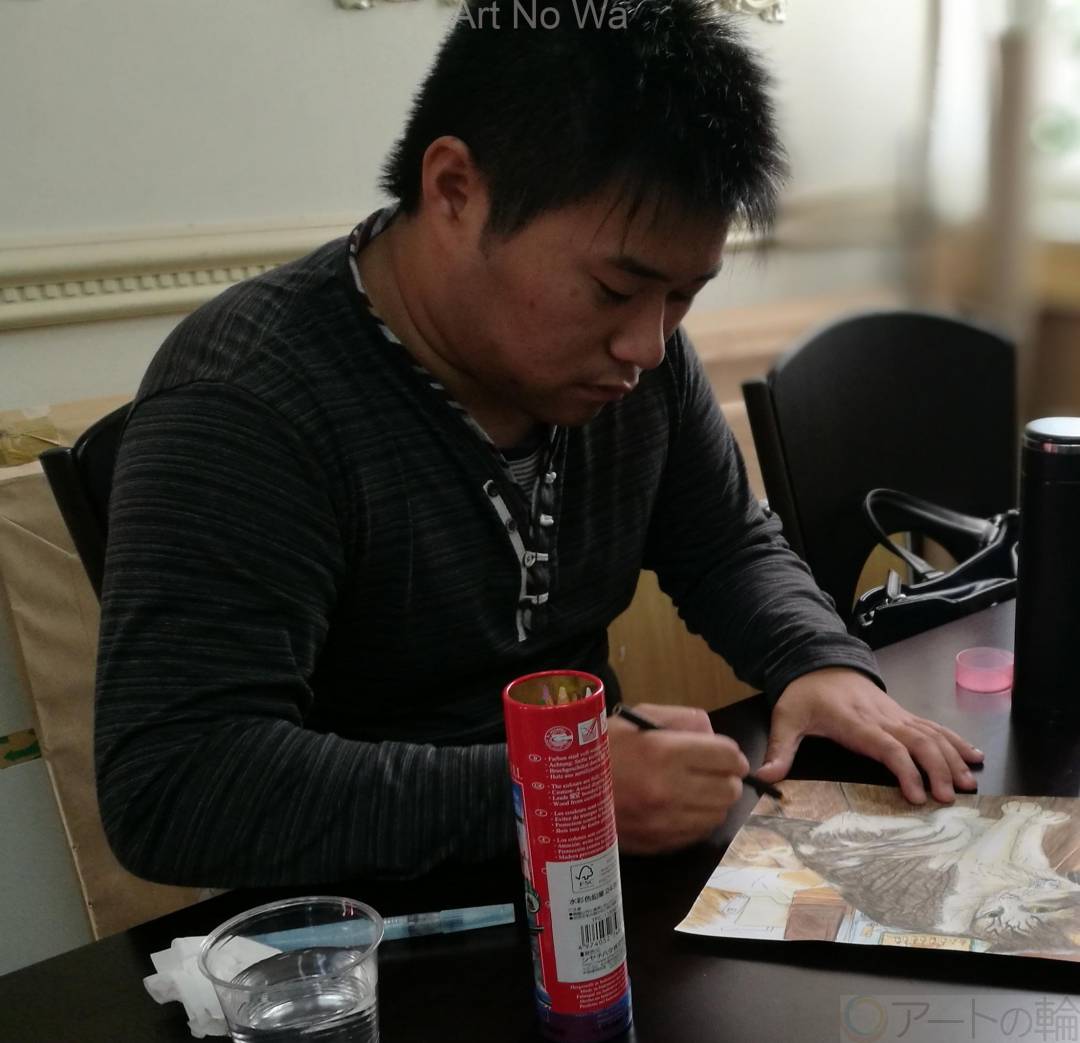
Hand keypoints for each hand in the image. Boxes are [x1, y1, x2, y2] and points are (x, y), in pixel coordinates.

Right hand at [608, 703, 749, 853]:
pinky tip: (680, 807)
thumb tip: (713, 735)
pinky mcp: (659, 844)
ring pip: (718, 815)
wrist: (562, 790)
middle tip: (712, 773)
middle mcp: (669, 790)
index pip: (727, 757)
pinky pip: (698, 834)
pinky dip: (697, 820)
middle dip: (727, 778)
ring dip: (713, 801)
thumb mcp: (638, 717)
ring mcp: (664, 822)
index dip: (732, 755)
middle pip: (729, 790)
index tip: (724, 755)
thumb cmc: (601, 746)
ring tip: (695, 790)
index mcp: (664, 752)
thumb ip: (681, 720)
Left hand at [754, 667, 983, 803]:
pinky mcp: (901, 713)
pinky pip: (933, 726)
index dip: (904, 769)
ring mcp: (895, 714)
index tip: (916, 795)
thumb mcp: (786, 718)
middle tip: (949, 798)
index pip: (886, 746)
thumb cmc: (804, 694)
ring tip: (969, 783)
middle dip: (938, 769)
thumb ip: (780, 749)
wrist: (818, 660)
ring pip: (931, 733)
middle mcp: (881, 717)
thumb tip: (765, 776)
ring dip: (952, 757)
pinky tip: (974, 755)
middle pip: (918, 741)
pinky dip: (955, 740)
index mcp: (855, 722)